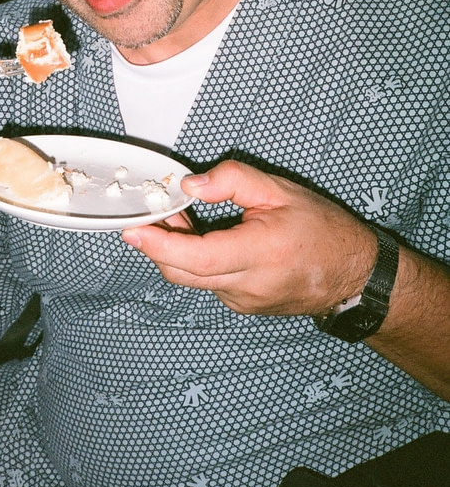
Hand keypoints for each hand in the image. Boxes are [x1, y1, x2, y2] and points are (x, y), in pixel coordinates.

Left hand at [122, 160, 376, 315]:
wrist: (354, 275)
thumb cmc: (321, 228)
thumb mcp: (280, 190)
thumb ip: (233, 180)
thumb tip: (190, 185)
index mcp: (259, 253)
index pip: (197, 257)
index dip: (159, 245)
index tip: (132, 230)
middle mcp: (247, 286)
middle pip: (182, 272)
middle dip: (158, 243)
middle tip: (155, 211)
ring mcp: (243, 302)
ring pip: (193, 279)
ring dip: (178, 251)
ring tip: (182, 217)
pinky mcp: (243, 306)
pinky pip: (208, 283)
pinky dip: (197, 261)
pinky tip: (205, 238)